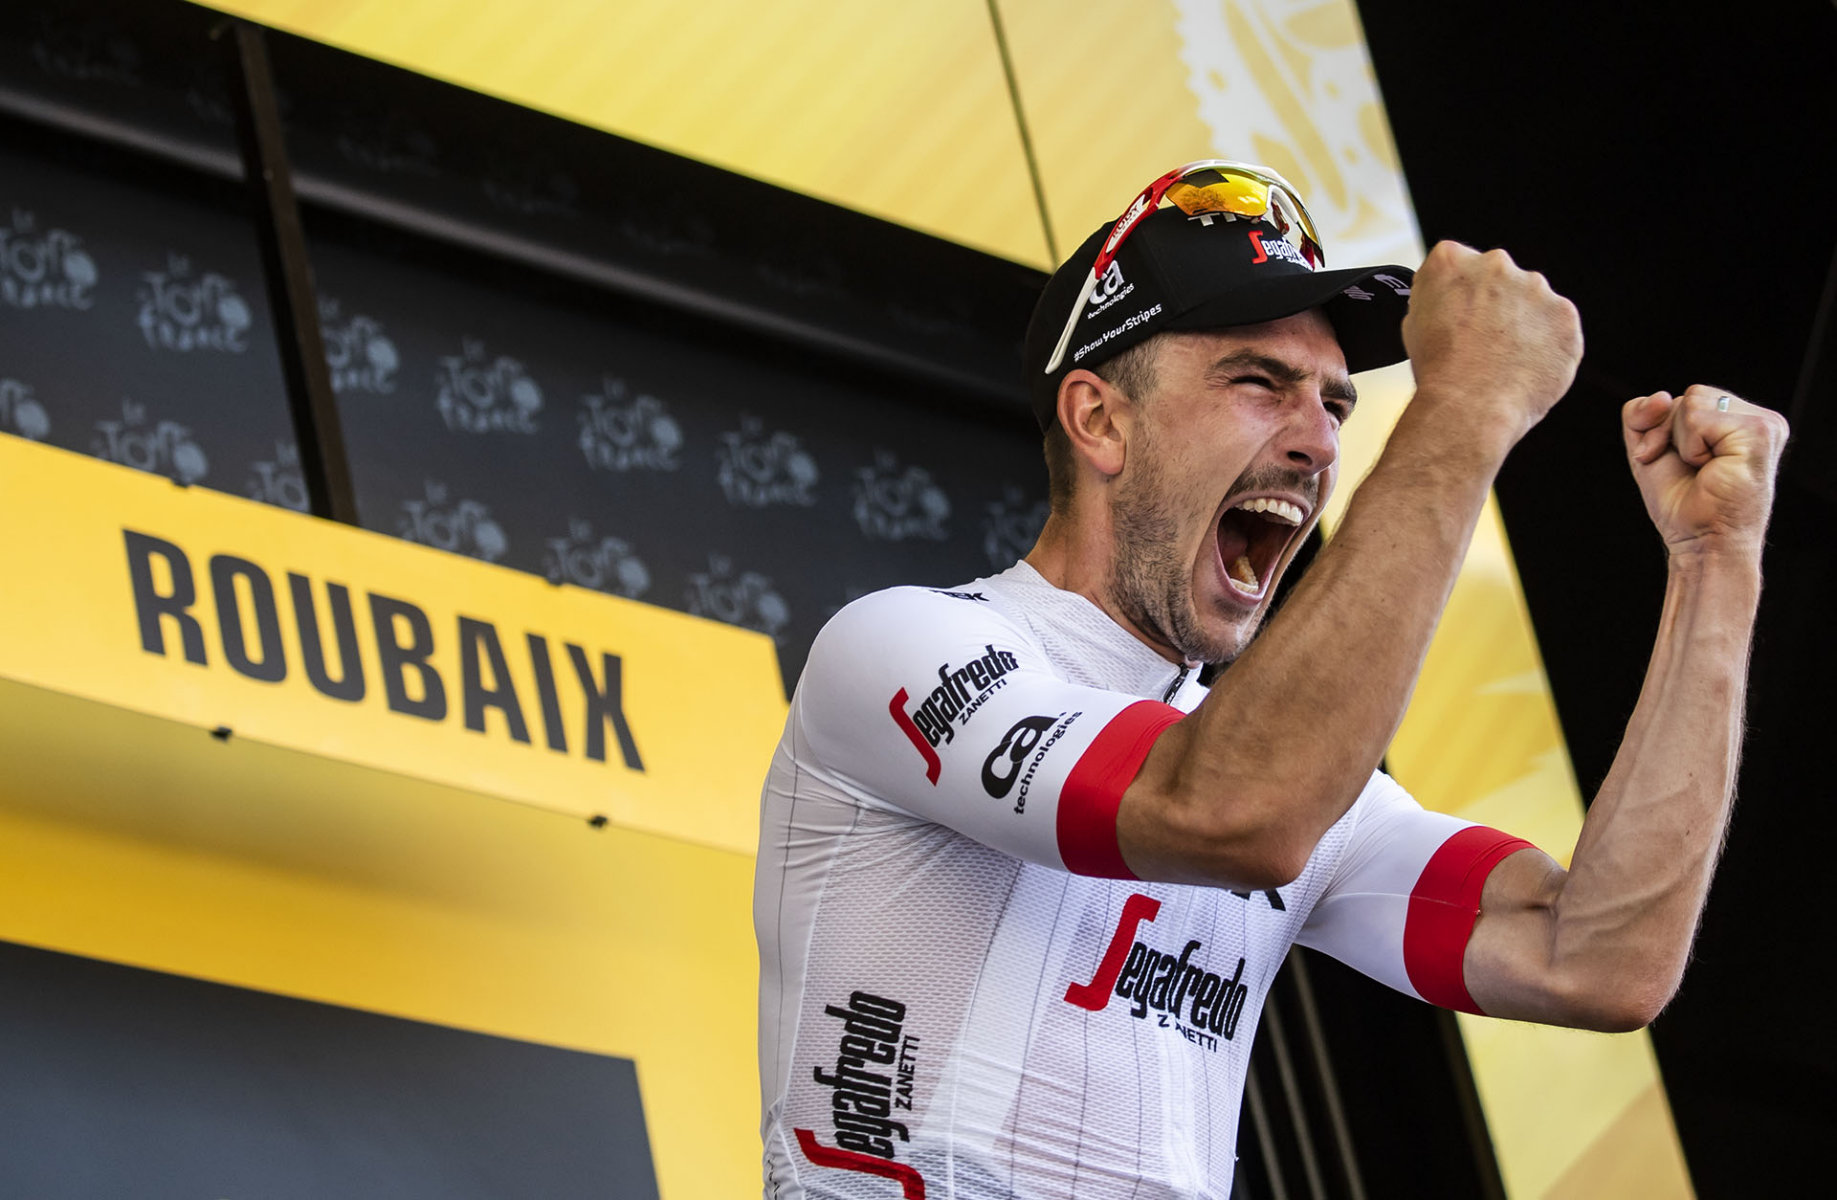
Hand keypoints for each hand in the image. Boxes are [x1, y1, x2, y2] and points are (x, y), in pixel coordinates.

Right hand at [1401, 241, 1583, 448]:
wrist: (1470, 404)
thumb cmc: (1438, 371)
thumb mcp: (1413, 323)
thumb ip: (1436, 297)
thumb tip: (1451, 300)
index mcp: (1452, 260)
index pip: (1458, 264)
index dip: (1459, 294)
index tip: (1459, 316)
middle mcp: (1496, 264)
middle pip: (1500, 279)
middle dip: (1495, 305)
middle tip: (1483, 342)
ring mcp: (1536, 288)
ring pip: (1532, 303)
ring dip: (1524, 325)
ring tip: (1505, 361)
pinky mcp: (1564, 315)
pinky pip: (1558, 329)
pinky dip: (1547, 346)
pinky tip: (1526, 368)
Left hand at [1623, 386, 1787, 558]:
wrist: (1700, 540)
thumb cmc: (1681, 501)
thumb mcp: (1649, 448)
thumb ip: (1643, 414)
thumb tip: (1663, 396)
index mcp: (1738, 418)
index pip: (1684, 398)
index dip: (1662, 430)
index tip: (1676, 463)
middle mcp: (1757, 417)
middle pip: (1686, 397)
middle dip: (1668, 435)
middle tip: (1689, 469)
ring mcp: (1764, 423)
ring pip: (1690, 403)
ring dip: (1680, 443)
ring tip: (1702, 470)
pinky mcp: (1760, 432)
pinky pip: (1696, 419)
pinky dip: (1690, 448)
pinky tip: (1710, 469)